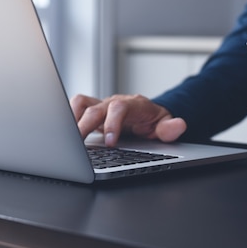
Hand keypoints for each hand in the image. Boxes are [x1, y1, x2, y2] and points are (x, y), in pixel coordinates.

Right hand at [70, 94, 186, 145]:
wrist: (148, 115)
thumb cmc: (154, 122)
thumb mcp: (166, 126)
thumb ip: (170, 128)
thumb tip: (179, 125)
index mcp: (133, 105)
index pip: (119, 108)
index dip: (112, 124)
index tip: (110, 143)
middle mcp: (115, 102)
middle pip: (95, 108)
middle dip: (85, 125)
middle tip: (79, 144)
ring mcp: (102, 106)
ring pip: (82, 103)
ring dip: (72, 119)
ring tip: (68, 139)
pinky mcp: (93, 111)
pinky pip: (77, 108)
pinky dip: (69, 118)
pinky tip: (67, 135)